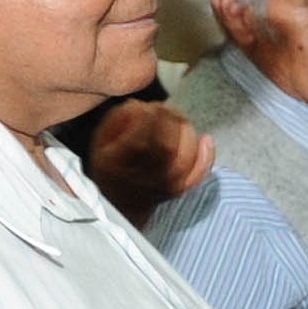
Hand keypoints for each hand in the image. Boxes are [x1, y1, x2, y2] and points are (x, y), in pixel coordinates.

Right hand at [88, 99, 213, 228]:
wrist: (122, 203)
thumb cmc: (111, 164)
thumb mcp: (101, 141)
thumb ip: (116, 120)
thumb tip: (138, 105)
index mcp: (117, 164)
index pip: (138, 141)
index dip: (148, 120)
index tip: (149, 107)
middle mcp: (143, 177)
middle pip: (166, 147)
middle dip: (169, 121)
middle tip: (164, 109)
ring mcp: (164, 185)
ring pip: (184, 158)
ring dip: (186, 131)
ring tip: (177, 118)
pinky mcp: (180, 189)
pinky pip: (198, 174)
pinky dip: (206, 155)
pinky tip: (206, 139)